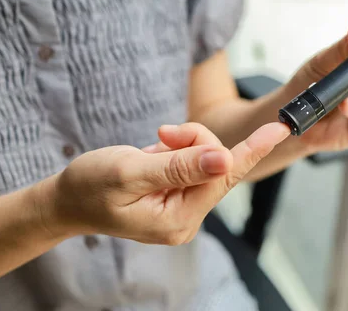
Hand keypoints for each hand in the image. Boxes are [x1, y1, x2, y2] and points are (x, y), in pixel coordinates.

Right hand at [39, 122, 289, 244]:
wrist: (68, 201)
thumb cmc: (89, 187)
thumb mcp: (129, 171)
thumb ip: (179, 166)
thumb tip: (225, 159)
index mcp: (178, 219)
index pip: (225, 177)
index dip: (254, 149)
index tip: (280, 129)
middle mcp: (188, 218)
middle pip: (216, 164)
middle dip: (192, 141)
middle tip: (161, 135)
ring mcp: (186, 208)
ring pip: (207, 159)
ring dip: (182, 144)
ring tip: (152, 148)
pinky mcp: (181, 196)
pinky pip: (195, 163)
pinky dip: (177, 150)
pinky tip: (156, 155)